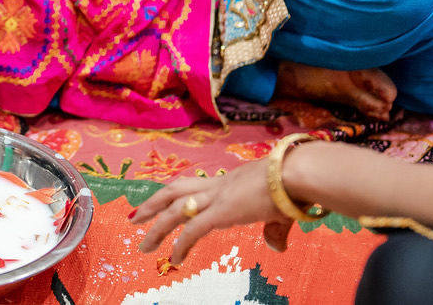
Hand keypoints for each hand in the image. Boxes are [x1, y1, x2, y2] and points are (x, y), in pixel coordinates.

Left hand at [130, 160, 293, 263]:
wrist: (298, 172)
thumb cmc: (295, 185)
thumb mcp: (281, 210)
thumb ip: (274, 229)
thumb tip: (276, 247)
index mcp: (229, 182)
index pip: (196, 187)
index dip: (177, 194)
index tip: (162, 203)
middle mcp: (218, 186)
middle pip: (175, 190)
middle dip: (153, 203)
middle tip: (134, 217)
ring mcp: (218, 197)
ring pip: (175, 209)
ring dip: (156, 227)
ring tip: (144, 245)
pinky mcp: (223, 211)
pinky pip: (193, 229)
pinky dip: (180, 244)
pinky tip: (174, 259)